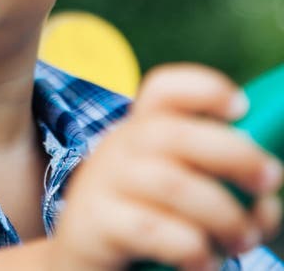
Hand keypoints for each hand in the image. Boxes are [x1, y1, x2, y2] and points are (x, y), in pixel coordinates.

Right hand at [51, 64, 282, 270]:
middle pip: (177, 132)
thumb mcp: (180, 198)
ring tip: (242, 240)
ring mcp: (104, 181)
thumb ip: (222, 192)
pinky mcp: (94, 222)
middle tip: (270, 180)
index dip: (205, 89)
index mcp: (142, 129)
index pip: (164, 89)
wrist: (77, 265)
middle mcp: (120, 145)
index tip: (242, 108)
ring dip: (223, 214)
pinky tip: (205, 262)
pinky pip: (151, 228)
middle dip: (234, 153)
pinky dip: (190, 246)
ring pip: (172, 184)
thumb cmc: (144, 225)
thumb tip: (265, 205)